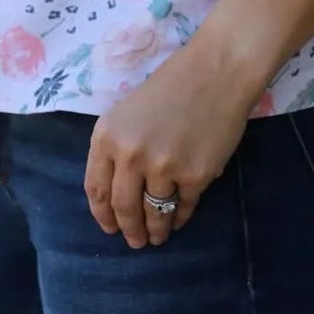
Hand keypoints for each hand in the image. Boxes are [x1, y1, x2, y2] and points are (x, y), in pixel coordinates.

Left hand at [83, 37, 257, 248]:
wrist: (216, 71)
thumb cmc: (172, 86)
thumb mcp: (128, 112)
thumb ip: (117, 147)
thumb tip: (115, 193)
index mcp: (107, 135)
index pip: (96, 190)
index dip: (103, 216)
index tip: (110, 228)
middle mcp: (130, 154)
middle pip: (123, 209)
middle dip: (130, 231)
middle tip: (136, 242)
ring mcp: (162, 167)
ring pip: (154, 215)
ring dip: (155, 231)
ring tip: (158, 236)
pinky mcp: (194, 176)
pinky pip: (183, 208)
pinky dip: (180, 217)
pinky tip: (179, 218)